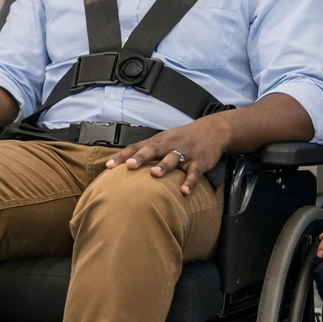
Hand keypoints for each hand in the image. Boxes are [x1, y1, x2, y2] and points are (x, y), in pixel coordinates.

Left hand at [103, 116, 226, 194]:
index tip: (108, 166)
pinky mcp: (200, 162)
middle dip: (140, 158)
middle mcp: (169, 146)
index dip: (122, 156)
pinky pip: (194, 173)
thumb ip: (145, 151)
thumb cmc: (182, 138)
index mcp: (158, 141)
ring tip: (155, 174)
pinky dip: (189, 182)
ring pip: (173, 158)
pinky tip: (184, 191)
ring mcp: (185, 153)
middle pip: (152, 150)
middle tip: (129, 166)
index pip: (136, 147)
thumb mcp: (163, 139)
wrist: (213, 130)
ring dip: (164, 166)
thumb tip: (123, 164)